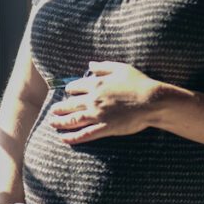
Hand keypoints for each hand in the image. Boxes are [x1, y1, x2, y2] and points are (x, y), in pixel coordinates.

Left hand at [48, 60, 163, 143]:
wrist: (151, 100)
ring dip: (60, 122)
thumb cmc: (139, 83)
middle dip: (60, 108)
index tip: (68, 92)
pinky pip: (85, 134)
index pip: (76, 86)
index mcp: (97, 84)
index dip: (70, 89)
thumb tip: (90, 64)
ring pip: (74, 119)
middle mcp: (93, 99)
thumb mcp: (121, 68)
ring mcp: (98, 114)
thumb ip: (103, 66)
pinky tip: (64, 139)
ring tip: (51, 123)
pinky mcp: (105, 128)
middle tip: (52, 111)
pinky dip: (73, 137)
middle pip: (71, 104)